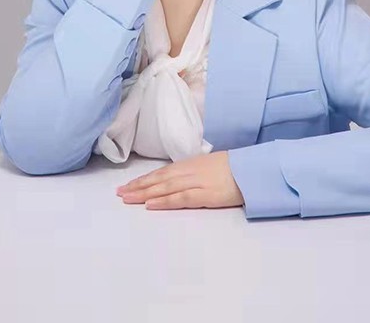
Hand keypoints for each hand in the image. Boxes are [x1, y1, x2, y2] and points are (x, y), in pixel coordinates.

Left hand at [115, 151, 244, 209]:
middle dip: (138, 186)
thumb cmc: (232, 168)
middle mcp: (188, 171)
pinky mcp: (203, 195)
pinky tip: (150, 205)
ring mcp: (195, 183)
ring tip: (127, 199)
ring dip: (144, 194)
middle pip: (158, 180)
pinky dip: (163, 202)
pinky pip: (179, 198)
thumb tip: (179, 177)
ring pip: (164, 188)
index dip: (144, 179)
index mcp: (189, 163)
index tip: (128, 185)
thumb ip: (193, 171)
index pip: (161, 172)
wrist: (250, 170)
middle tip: (119, 193)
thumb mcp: (208, 165)